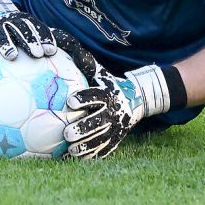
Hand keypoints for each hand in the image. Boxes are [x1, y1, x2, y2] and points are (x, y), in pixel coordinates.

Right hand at [0, 0, 56, 65]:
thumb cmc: (12, 28)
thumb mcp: (26, 27)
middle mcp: (10, 22)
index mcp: (23, 20)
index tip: (52, 51)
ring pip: (0, 35)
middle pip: (21, 29)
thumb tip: (66, 50)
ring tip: (12, 56)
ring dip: (6, 44)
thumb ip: (41, 37)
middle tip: (38, 54)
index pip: (36, 27)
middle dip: (30, 41)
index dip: (45, 38)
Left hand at [64, 59, 179, 158]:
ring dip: (86, 145)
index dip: (83, 98)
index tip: (70, 101)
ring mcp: (116, 127)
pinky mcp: (116, 139)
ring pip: (100, 138)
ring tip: (71, 149)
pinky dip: (92, 155)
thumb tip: (67, 46)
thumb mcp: (101, 72)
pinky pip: (105, 149)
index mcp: (107, 94)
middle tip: (67, 133)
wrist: (137, 99)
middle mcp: (112, 112)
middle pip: (97, 122)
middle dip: (83, 128)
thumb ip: (86, 63)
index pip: (95, 96)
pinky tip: (77, 158)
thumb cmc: (109, 84)